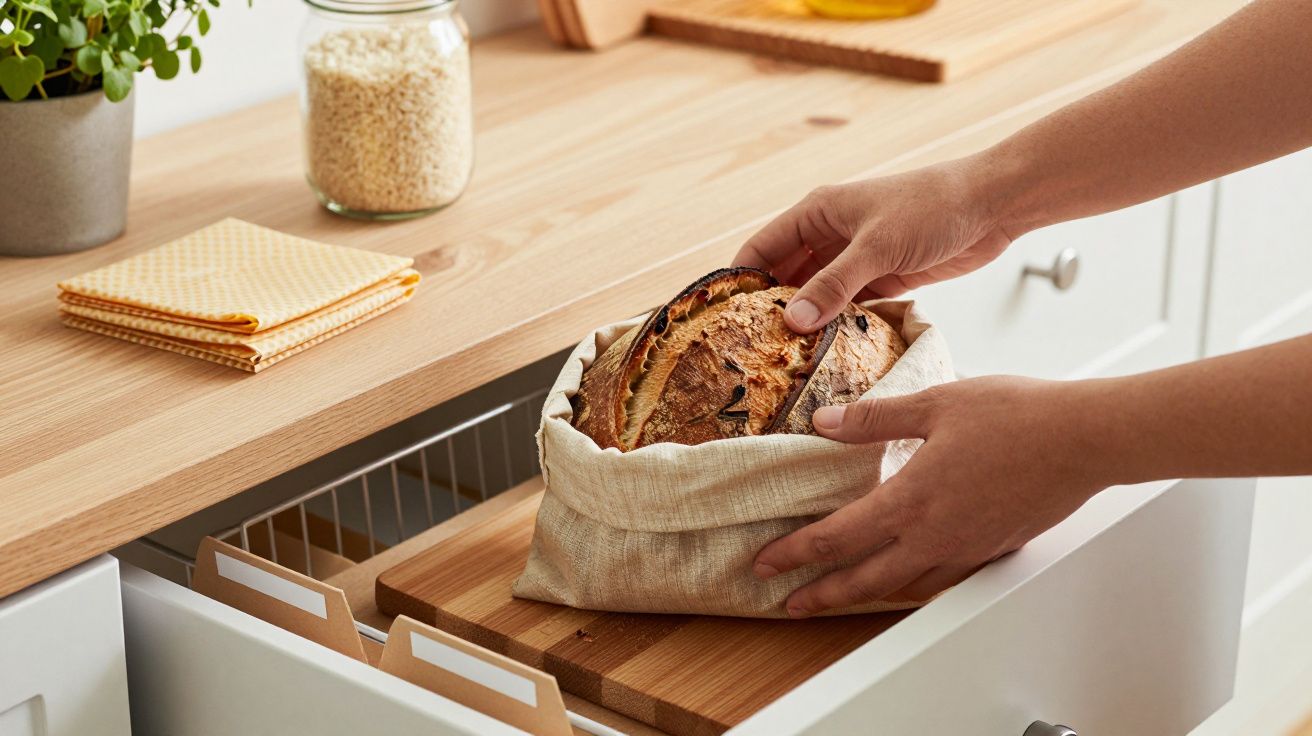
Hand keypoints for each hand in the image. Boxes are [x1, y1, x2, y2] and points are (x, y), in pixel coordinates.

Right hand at [732, 159, 1014, 332]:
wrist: (993, 204)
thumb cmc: (932, 207)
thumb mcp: (876, 248)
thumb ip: (833, 285)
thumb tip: (791, 321)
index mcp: (817, 213)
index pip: (761, 249)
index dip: (739, 281)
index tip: (719, 319)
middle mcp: (829, 236)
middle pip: (784, 277)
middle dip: (768, 310)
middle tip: (750, 352)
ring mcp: (854, 260)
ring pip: (815, 296)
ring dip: (803, 323)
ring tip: (781, 362)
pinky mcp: (881, 280)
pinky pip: (845, 308)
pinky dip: (834, 329)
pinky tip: (823, 356)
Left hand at [752, 377, 1109, 616]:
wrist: (1086, 439)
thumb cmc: (1018, 416)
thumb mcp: (935, 404)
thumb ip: (875, 419)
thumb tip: (826, 423)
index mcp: (911, 501)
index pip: (835, 538)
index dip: (794, 553)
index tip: (765, 564)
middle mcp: (934, 536)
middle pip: (863, 580)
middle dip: (820, 594)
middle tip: (789, 604)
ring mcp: (966, 548)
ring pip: (904, 586)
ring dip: (865, 595)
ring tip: (840, 597)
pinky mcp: (994, 548)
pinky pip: (942, 578)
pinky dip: (914, 585)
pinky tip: (909, 576)